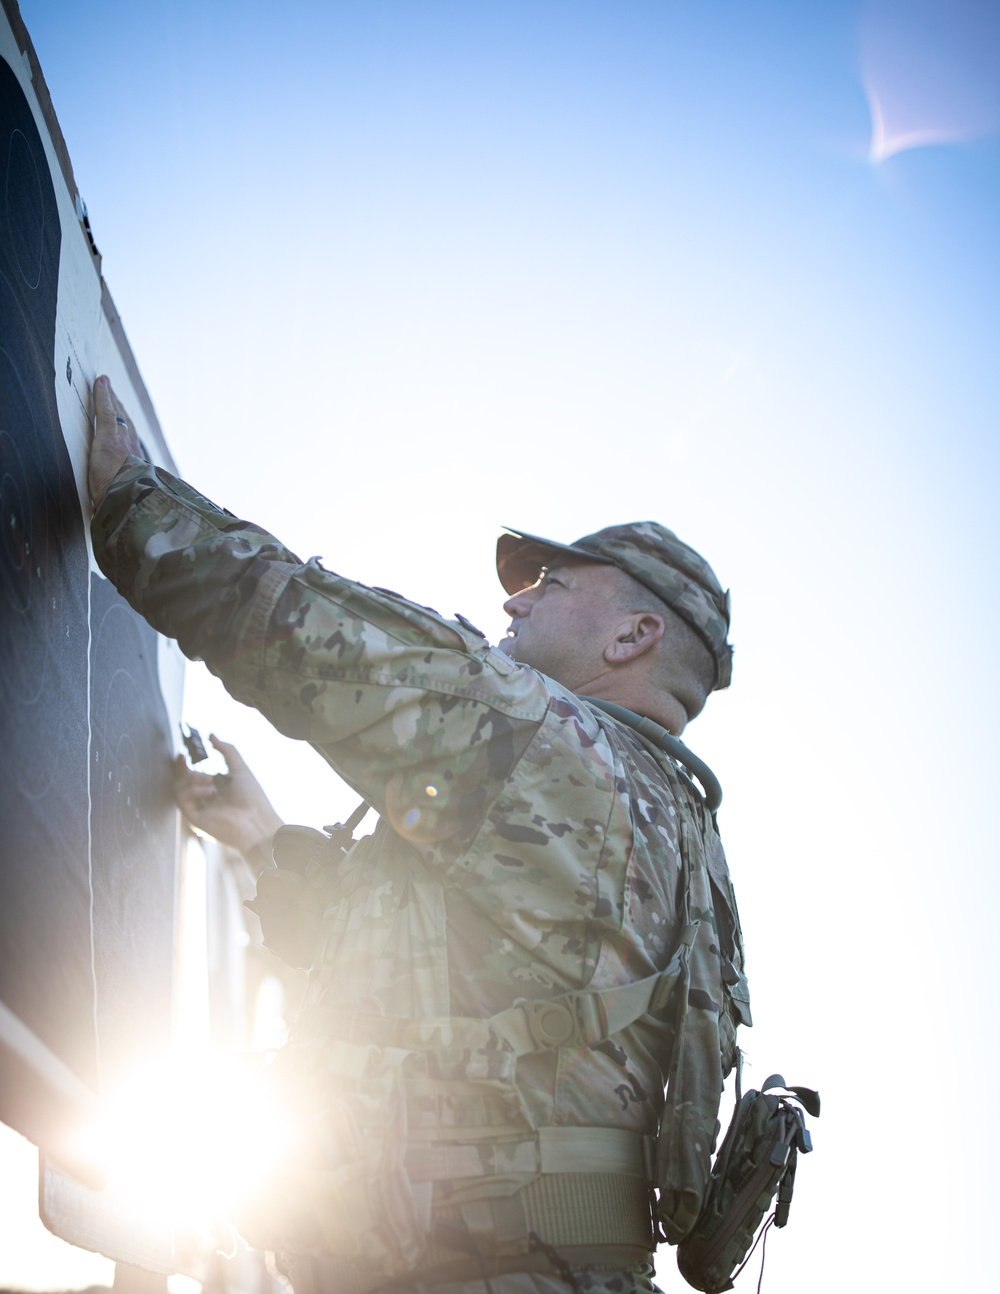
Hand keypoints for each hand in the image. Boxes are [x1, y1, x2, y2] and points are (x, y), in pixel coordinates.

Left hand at [89, 375, 145, 508]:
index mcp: (136, 467)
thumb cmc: (126, 509)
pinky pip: (106, 410)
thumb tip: (106, 513)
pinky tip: (100, 382)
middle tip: (115, 396)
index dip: (127, 432)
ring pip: (118, 414)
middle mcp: (133, 451)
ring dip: (112, 399)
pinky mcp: (109, 436)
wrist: (129, 505)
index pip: (131, 444)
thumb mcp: (125, 502)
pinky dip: (103, 395)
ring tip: (106, 386)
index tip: (124, 423)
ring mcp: (122, 441)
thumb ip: (120, 499)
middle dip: (121, 410)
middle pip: (127, 425)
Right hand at [173, 735, 283, 856]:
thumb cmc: (252, 796)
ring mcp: (199, 809)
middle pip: (181, 781)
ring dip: (191, 779)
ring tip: (209, 779)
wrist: (256, 820)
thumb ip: (226, 750)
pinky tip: (208, 791)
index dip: (184, 765)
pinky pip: (182, 800)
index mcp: (214, 788)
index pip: (192, 775)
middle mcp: (204, 799)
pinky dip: (192, 791)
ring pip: (179, 789)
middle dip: (182, 769)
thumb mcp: (239, 768)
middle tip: (183, 758)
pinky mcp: (195, 819)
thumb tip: (211, 735)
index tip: (183, 753)